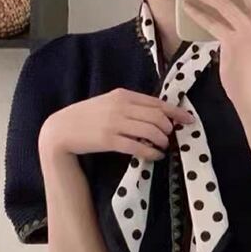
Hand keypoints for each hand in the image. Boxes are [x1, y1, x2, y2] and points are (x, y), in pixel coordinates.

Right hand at [39, 88, 195, 160]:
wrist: (61, 129)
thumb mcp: (109, 103)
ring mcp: (115, 123)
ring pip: (151, 132)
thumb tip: (157, 114)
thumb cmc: (87, 116)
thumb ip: (130, 105)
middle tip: (170, 137)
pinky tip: (156, 156)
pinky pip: (139, 147)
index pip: (157, 103)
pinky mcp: (110, 140)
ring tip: (163, 147)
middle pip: (158, 118)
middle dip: (169, 129)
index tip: (189, 119)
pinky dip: (152, 153)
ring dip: (162, 142)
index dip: (176, 112)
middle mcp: (121, 107)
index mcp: (123, 95)